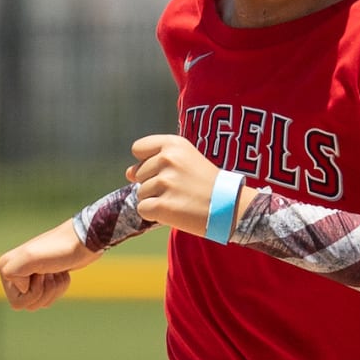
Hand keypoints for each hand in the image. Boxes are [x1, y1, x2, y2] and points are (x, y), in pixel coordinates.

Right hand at [0, 220, 95, 310]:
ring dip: (54, 288)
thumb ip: (12, 271)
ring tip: (56, 270)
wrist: (83, 241)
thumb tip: (20, 288)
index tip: (40, 272)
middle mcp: (14, 272)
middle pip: (29, 305)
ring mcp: (30, 276)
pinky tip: (62, 272)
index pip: (17, 303)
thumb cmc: (59, 249)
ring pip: (41, 302)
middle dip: (45, 291)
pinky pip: (50, 297)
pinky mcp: (45, 278)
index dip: (33, 292)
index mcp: (5, 267)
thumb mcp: (30, 257)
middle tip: (49, 271)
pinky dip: (60, 287)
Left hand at [128, 133, 243, 236]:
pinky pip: (143, 209)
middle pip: (138, 174)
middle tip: (180, 189)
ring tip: (181, 200)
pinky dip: (156, 214)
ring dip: (156, 200)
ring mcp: (165, 183)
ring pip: (140, 193)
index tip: (166, 170)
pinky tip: (176, 211)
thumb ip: (154, 162)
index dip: (147, 162)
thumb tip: (127, 172)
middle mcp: (167, 159)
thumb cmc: (206, 184)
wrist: (231, 207)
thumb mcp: (185, 161)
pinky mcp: (163, 206)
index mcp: (173, 144)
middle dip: (153, 184)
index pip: (138, 149)